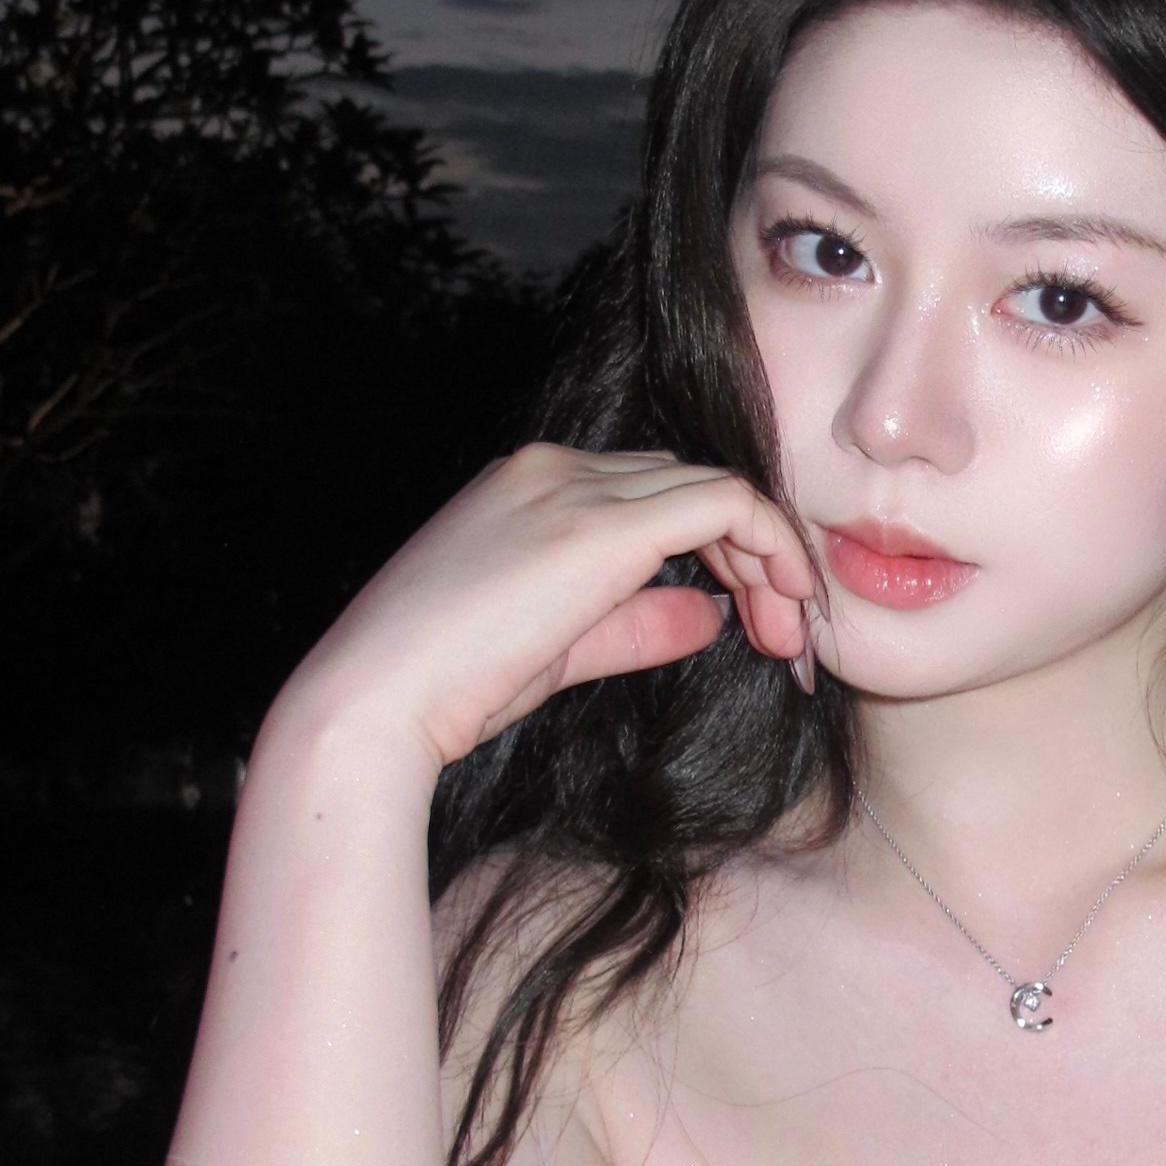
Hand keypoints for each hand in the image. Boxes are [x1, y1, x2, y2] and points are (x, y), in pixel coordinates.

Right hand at [272, 443, 822, 777]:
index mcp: (528, 484)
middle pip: (689, 484)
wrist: (376, 698)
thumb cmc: (446, 687)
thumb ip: (634, 622)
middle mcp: (554, 467)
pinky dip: (772, 546)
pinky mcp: (602, 524)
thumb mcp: (558, 648)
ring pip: (716, 487)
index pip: (652, 492)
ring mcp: (576, 486)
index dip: (718, 552)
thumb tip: (709, 614)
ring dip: (771, 558)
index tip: (752, 623)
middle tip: (784, 637)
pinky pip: (725, 503)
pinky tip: (787, 604)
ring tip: (790, 633)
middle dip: (754, 556)